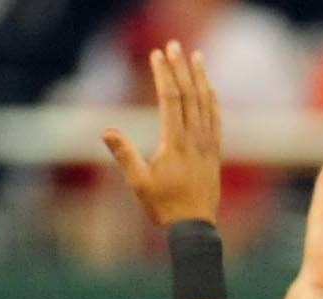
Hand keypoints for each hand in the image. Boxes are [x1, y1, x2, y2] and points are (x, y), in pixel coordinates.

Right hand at [103, 42, 222, 229]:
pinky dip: (213, 100)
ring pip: (206, 104)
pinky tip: (209, 88)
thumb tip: (106, 130)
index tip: (158, 55)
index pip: (171, 99)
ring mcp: (208, 145)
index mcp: (176, 143)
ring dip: (200, 78)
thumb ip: (124, 155)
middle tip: (174, 44)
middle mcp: (195, 140)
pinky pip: (216, 120)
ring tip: (196, 56)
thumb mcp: (138, 183)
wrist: (194, 229)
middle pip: (189, 95)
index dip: (164, 74)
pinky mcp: (215, 153)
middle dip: (181, 68)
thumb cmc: (164, 207)